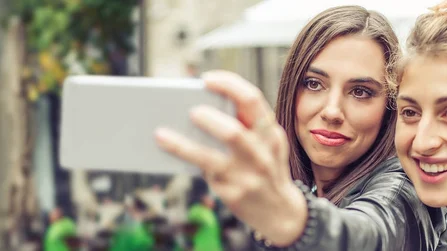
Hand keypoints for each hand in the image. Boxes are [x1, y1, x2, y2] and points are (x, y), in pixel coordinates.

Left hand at [154, 70, 306, 245]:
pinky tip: (166, 146)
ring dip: (183, 144)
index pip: (252, 99)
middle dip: (207, 119)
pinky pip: (202, 172)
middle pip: (233, 131)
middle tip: (190, 112)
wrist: (281, 210)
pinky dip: (182, 156)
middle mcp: (262, 153)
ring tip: (162, 133)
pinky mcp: (233, 193)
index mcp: (271, 132)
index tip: (205, 79)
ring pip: (210, 157)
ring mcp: (247, 176)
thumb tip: (200, 103)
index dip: (227, 84)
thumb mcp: (267, 143)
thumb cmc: (265, 165)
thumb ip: (246, 123)